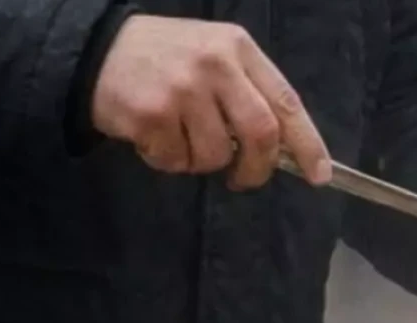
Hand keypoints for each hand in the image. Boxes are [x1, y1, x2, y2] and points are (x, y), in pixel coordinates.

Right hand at [92, 15, 330, 187]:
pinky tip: (153, 136)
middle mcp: (215, 64)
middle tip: (242, 179)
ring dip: (201, 162)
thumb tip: (282, 148)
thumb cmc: (166, 60)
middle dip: (257, 168)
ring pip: (216, 154)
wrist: (97, 50)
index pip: (286, 101)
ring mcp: (183, 88)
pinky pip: (175, 161)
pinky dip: (167, 161)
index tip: (319, 175)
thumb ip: (248, 92)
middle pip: (261, 133)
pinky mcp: (152, 114)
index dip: (307, 143)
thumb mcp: (214, 56)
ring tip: (180, 139)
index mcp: (238, 48)